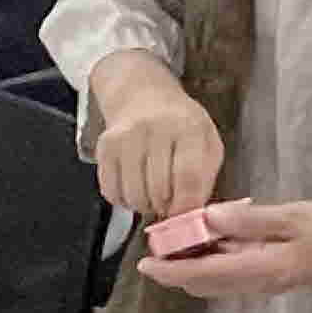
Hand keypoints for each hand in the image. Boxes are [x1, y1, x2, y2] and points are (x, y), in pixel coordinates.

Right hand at [89, 57, 223, 219]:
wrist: (143, 95)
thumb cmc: (181, 127)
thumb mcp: (207, 144)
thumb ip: (203, 179)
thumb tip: (190, 216)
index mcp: (188, 127)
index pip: (188, 177)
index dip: (186, 205)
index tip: (186, 216)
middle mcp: (154, 128)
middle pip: (159, 190)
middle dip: (166, 207)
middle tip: (170, 202)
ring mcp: (125, 137)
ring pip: (134, 195)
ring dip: (145, 205)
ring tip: (153, 194)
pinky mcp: (104, 147)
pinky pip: (111, 191)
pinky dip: (124, 200)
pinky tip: (134, 187)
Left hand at [136, 198, 311, 297]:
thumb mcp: (292, 216)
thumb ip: (249, 220)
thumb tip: (208, 218)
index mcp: (261, 269)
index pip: (204, 274)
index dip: (170, 271)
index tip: (144, 264)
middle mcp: (260, 283)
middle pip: (206, 283)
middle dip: (176, 271)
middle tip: (153, 249)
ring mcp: (268, 281)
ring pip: (218, 281)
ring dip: (194, 267)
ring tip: (174, 244)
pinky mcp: (276, 274)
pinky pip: (235, 272)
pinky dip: (215, 261)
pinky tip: (211, 239)